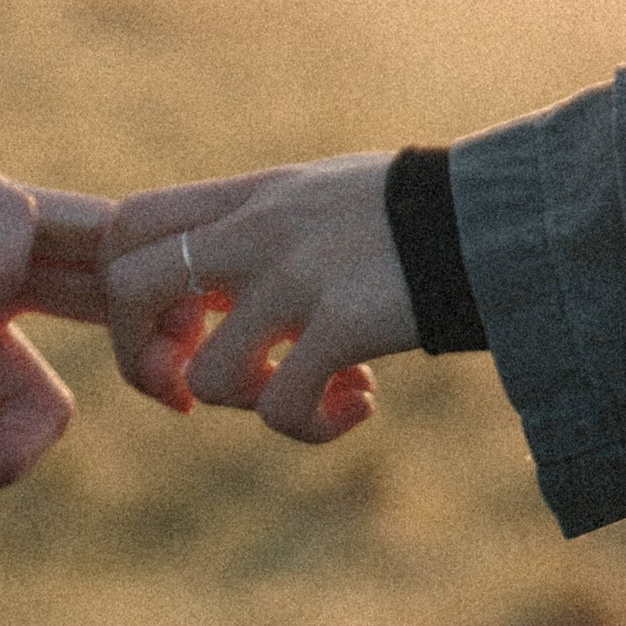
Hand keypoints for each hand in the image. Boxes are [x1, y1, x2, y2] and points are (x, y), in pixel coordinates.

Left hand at [102, 155, 416, 442]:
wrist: (498, 216)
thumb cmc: (416, 218)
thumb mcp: (320, 199)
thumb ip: (257, 233)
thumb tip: (209, 300)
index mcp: (248, 198)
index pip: (126, 226)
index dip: (127, 297)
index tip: (178, 335)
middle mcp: (257, 230)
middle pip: (127, 289)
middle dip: (145, 362)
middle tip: (192, 394)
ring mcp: (296, 277)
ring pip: (209, 377)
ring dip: (254, 406)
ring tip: (318, 391)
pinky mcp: (343, 323)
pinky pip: (284, 409)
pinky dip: (313, 427)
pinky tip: (361, 404)